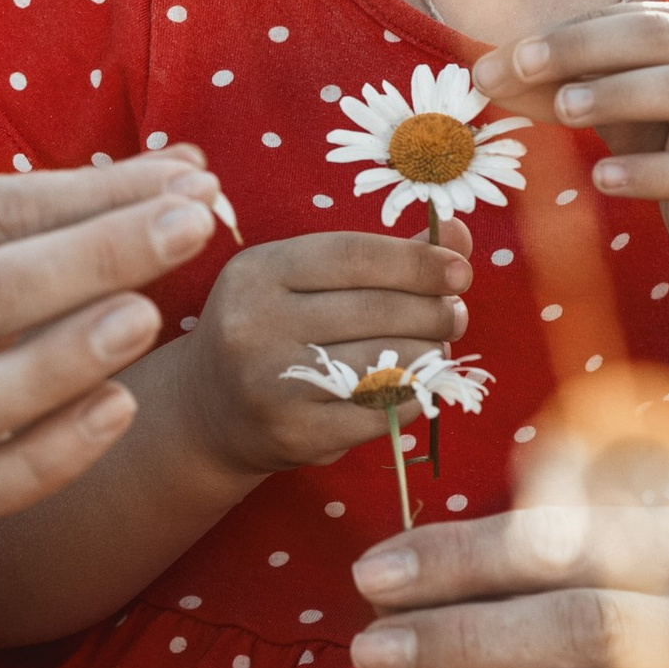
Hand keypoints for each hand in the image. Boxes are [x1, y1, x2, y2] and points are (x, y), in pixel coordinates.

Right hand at [176, 222, 471, 481]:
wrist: (207, 408)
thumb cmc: (272, 328)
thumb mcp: (303, 279)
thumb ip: (381, 257)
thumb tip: (461, 233)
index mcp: (257, 271)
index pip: (354, 257)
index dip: (417, 262)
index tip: (460, 271)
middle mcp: (255, 324)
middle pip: (375, 311)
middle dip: (433, 312)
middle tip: (455, 315)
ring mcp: (271, 383)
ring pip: (383, 363)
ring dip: (428, 356)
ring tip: (436, 350)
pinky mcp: (293, 434)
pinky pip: (378, 413)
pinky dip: (412, 398)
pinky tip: (417, 387)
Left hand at [477, 3, 668, 263]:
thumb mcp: (617, 102)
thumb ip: (557, 84)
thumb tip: (482, 75)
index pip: (621, 19)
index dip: (558, 34)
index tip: (498, 60)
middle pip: (658, 36)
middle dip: (584, 47)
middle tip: (523, 66)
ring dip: (621, 94)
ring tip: (564, 108)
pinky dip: (647, 172)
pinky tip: (603, 178)